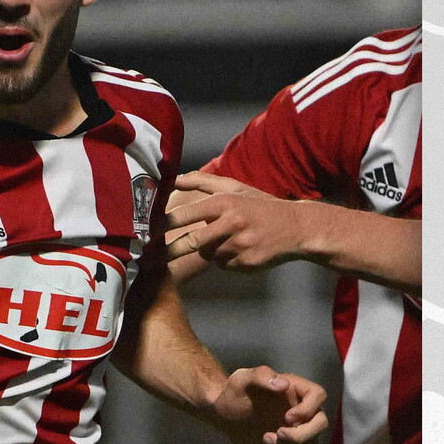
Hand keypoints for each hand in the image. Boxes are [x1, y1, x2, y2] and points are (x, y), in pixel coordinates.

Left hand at [165, 171, 305, 269]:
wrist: (297, 227)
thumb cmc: (260, 205)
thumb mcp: (235, 188)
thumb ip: (203, 182)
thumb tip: (174, 178)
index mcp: (225, 203)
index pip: (187, 214)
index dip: (163, 224)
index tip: (146, 231)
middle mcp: (232, 223)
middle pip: (193, 242)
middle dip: (171, 250)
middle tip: (151, 258)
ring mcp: (241, 246)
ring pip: (210, 254)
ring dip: (211, 250)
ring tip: (230, 239)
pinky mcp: (248, 264)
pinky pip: (225, 265)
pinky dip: (227, 260)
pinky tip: (242, 250)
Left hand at [210, 366, 327, 443]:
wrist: (224, 414)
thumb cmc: (233, 392)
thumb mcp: (242, 379)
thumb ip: (261, 376)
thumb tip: (283, 384)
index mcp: (294, 388)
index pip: (319, 395)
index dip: (309, 409)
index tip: (287, 417)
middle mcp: (300, 407)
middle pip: (321, 423)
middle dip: (303, 434)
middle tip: (279, 433)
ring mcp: (297, 426)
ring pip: (312, 442)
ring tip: (266, 438)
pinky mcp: (289, 443)